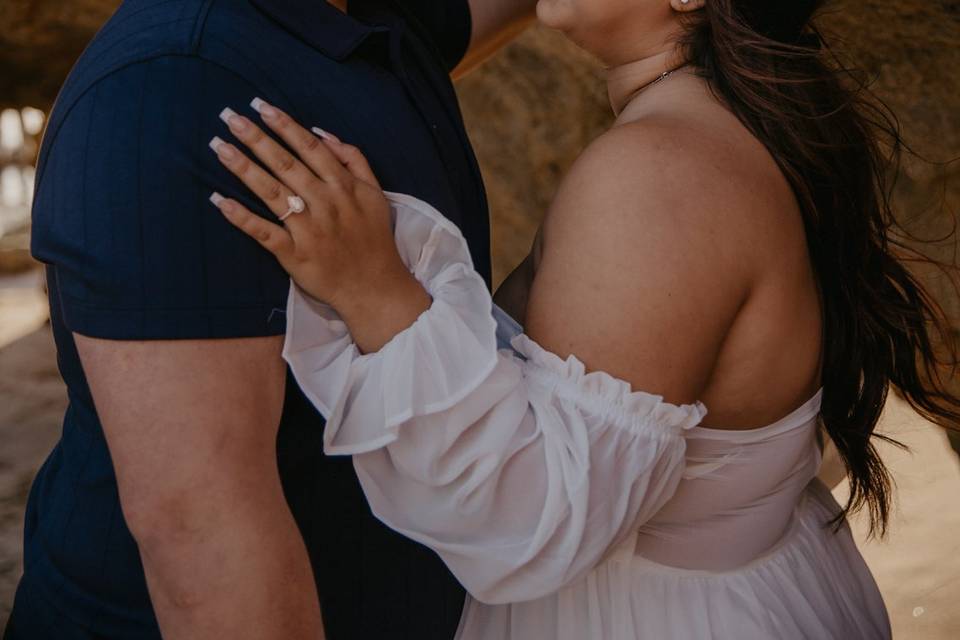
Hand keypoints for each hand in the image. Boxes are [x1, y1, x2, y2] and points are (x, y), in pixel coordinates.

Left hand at [209, 98, 430, 351]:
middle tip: (229, 117)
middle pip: (285, 164)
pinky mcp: (295, 254)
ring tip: (220, 147)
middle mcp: (325, 203)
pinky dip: (242, 218)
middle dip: (256, 138)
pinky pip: (264, 232)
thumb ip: (355, 161)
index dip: (285, 126)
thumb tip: (324, 133)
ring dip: (244, 168)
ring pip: (272, 192)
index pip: (309, 148)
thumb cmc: (374, 240)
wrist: (375, 288)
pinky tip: (220, 201)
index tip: (261, 106)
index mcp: (344, 186)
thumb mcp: (376, 194)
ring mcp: (308, 229)